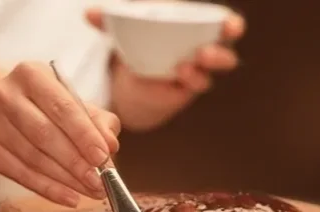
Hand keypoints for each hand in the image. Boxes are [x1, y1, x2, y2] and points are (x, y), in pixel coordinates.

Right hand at [0, 62, 120, 207]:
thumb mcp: (76, 103)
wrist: (6, 107)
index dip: (84, 135)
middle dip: (76, 163)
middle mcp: (4, 95)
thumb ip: (97, 121)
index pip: (62, 107)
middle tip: (100, 182)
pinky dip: (48, 190)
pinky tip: (69, 197)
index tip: (103, 157)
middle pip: (44, 135)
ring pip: (33, 159)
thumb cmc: (48, 106)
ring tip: (91, 192)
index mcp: (30, 75)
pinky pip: (21, 175)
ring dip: (65, 180)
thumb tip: (110, 144)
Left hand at [86, 8, 245, 131]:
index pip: (223, 24)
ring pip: (208, 74)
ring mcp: (195, 73)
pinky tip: (178, 74)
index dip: (230, 25)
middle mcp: (202, 50)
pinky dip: (187, 81)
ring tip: (187, 66)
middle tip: (205, 50)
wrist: (135, 76)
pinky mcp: (184, 92)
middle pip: (223, 52)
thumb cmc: (140, 43)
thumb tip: (89, 12)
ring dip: (201, 71)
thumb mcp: (127, 31)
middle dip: (220, 52)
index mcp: (196, 28)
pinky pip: (191, 88)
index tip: (230, 25)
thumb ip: (110, 21)